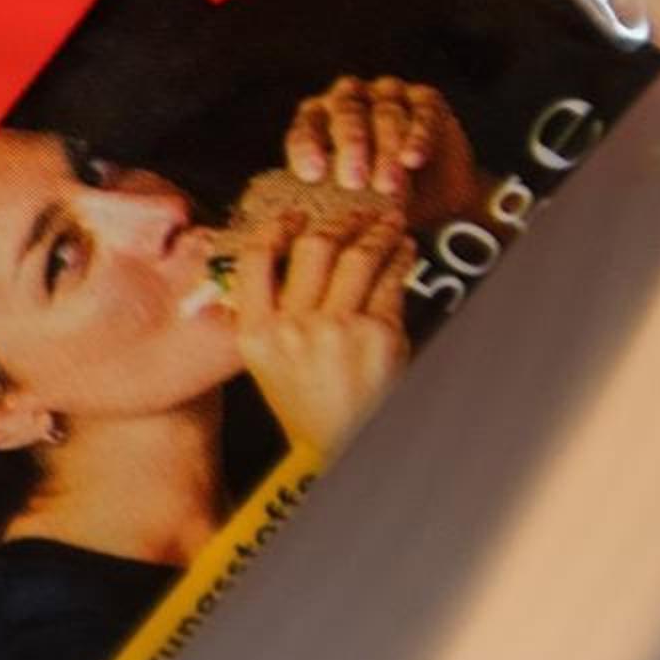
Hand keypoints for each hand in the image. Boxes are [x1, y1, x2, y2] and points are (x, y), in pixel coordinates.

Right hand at [232, 211, 410, 457]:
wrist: (343, 447)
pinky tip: (404, 250)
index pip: (255, 260)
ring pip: (356, 256)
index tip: (292, 216)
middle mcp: (292, 328)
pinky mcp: (378, 334)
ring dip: (376, 232)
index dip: (275, 229)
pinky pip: (390, 281)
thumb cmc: (309, 408)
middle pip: (312, 249)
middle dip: (337, 222)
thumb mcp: (267, 366)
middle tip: (351, 213)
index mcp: (256, 334)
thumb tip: (281, 263)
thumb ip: (266, 317)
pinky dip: (400, 258)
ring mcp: (337, 329)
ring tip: (386, 223)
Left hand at [284, 75, 480, 229]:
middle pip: (346, 113)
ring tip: (387, 185)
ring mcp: (388, 92)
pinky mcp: (425, 98)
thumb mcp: (349, 201)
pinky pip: (422, 111)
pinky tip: (412, 160)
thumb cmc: (375, 198)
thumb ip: (330, 197)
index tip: (312, 175)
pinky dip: (418, 135)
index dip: (307, 147)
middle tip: (354, 182)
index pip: (306, 126)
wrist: (431, 200)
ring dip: (386, 149)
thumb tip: (307, 216)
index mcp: (319, 117)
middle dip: (350, 147)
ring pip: (384, 113)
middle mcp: (350, 97)